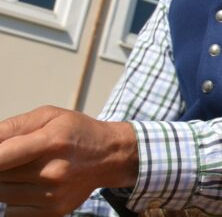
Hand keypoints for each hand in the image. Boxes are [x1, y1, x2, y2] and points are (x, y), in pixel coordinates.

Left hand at [0, 106, 138, 216]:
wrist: (109, 155)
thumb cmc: (76, 132)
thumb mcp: (49, 115)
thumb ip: (12, 126)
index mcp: (51, 141)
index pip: (1, 157)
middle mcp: (52, 171)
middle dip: (1, 166)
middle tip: (17, 158)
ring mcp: (53, 195)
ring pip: (2, 195)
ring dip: (6, 182)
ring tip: (27, 170)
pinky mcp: (53, 211)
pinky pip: (12, 212)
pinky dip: (14, 200)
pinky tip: (31, 186)